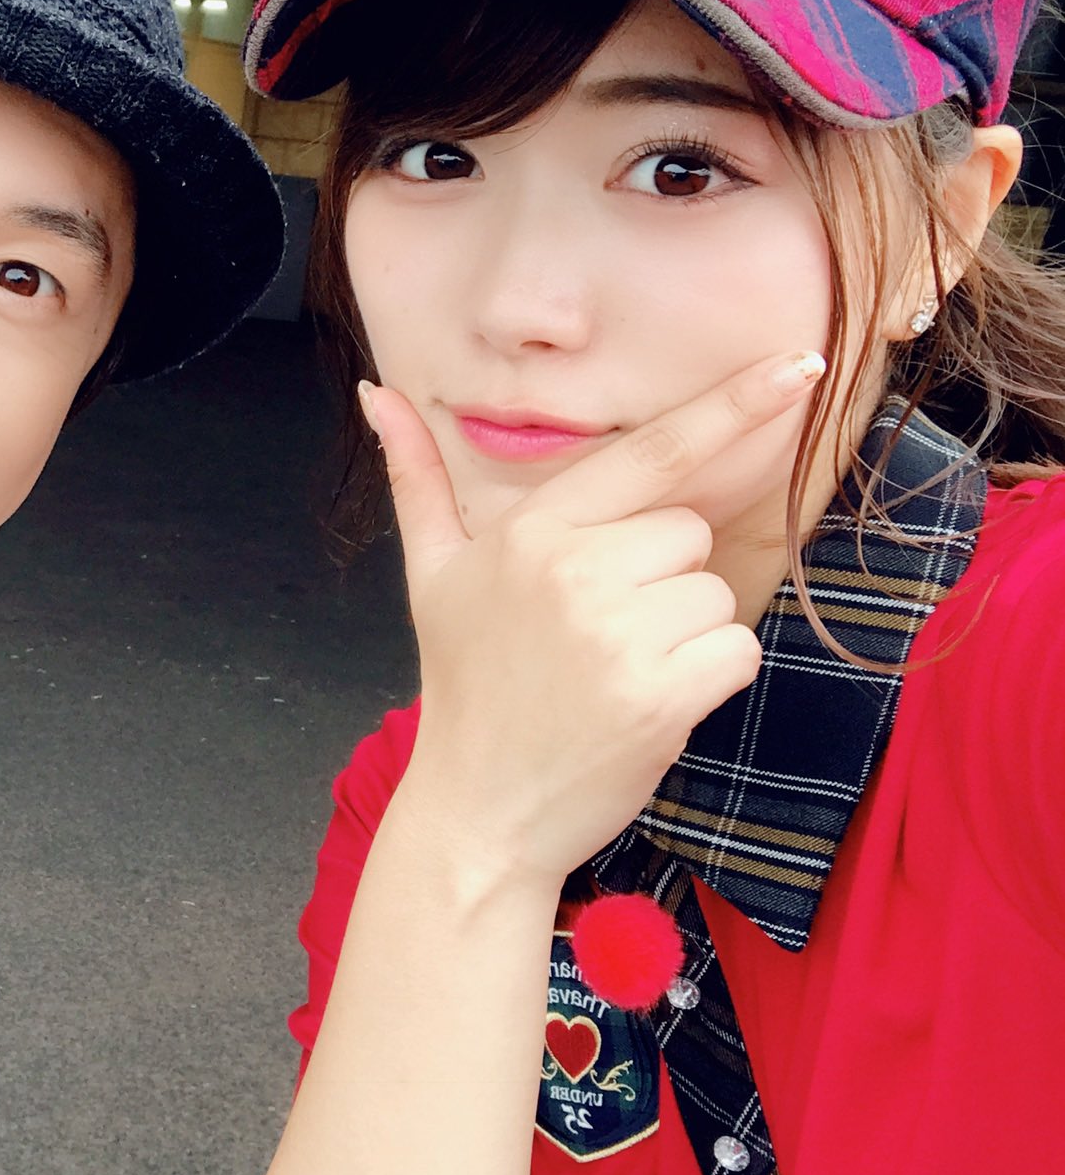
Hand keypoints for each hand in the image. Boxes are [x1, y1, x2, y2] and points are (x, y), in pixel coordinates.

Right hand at [365, 350, 824, 884]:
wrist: (478, 811)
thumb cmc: (465, 686)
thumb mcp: (431, 573)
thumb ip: (415, 478)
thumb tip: (372, 393)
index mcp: (530, 531)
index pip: (651, 453)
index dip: (733, 405)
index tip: (802, 363)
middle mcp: (574, 570)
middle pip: (687, 532)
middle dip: (660, 577)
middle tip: (594, 634)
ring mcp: (618, 632)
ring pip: (712, 593)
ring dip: (682, 634)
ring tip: (613, 672)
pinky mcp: (660, 693)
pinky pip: (735, 650)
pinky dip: (706, 679)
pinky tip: (645, 703)